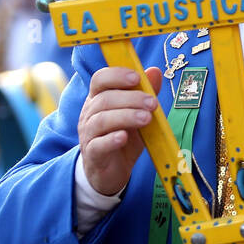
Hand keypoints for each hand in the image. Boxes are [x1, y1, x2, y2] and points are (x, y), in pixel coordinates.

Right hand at [78, 65, 162, 196]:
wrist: (110, 171)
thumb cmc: (123, 138)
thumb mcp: (137, 114)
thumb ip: (145, 93)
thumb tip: (155, 71)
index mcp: (99, 99)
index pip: (100, 79)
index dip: (116, 75)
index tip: (137, 78)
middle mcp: (89, 114)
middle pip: (104, 99)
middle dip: (131, 98)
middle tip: (152, 103)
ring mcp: (88, 134)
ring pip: (101, 120)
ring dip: (126, 116)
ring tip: (146, 118)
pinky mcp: (93, 154)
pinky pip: (98, 144)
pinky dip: (112, 139)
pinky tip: (124, 137)